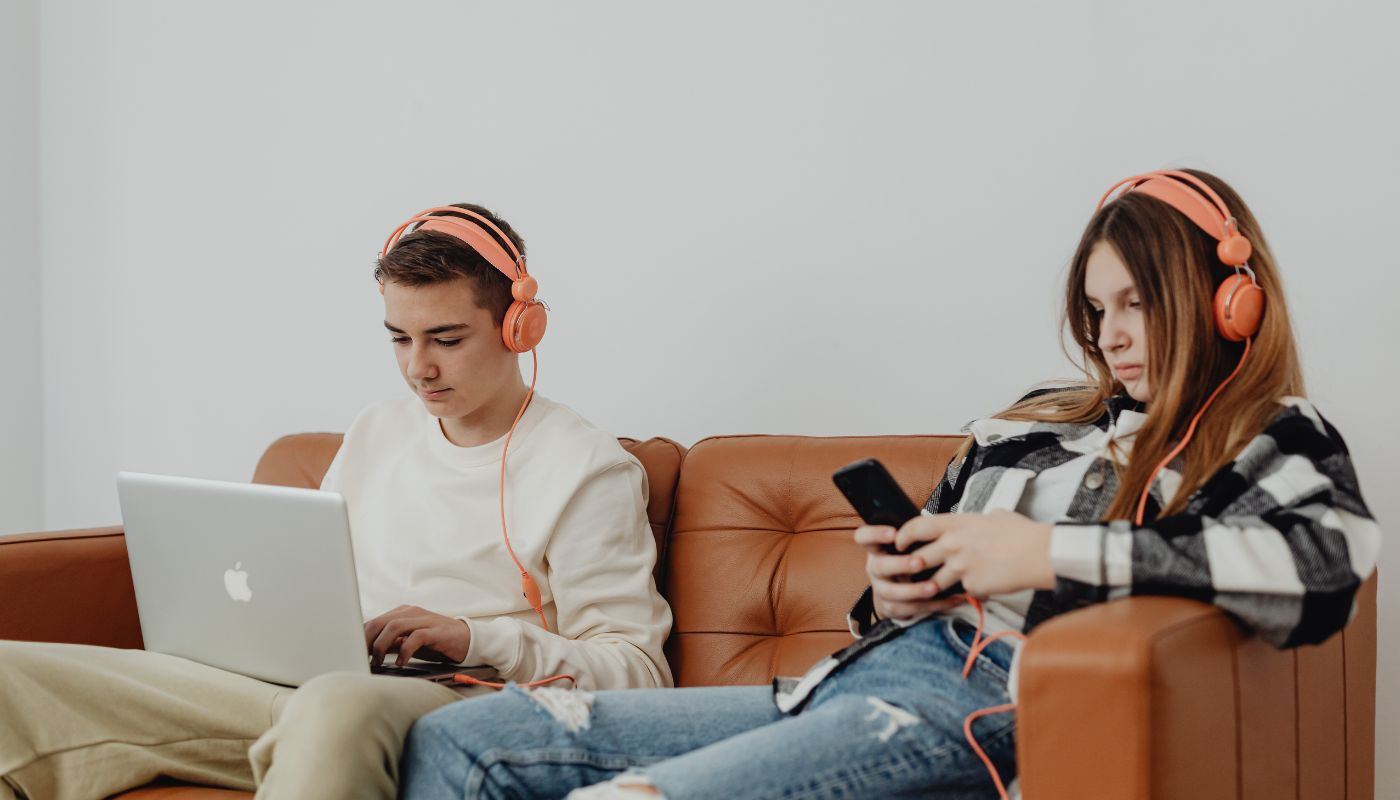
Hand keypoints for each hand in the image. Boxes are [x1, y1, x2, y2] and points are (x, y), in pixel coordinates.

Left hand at [363, 605, 471, 666]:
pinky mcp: (436, 631)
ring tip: (379, 661)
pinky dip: (405, 650)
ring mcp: (424, 620)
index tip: (352, 653)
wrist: (466, 639)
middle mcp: (411, 613)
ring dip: (382, 645)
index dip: (360, 637)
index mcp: (402, 613)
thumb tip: (367, 653)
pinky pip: (416, 637)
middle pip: (380, 622)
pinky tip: (401, 663)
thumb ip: (391, 644)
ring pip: (394, 627)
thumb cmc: (435, 642)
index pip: (374, 621)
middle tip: (362, 659)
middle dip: (367, 641)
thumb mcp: (409, 642)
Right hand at [856, 524, 968, 620]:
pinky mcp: (891, 607)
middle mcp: (875, 568)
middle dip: (900, 565)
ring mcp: (881, 588)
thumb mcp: (904, 545)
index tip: (894, 533)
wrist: (897, 591)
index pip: (864, 537)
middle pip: (879, 566)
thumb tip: (934, 523)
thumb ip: (912, 535)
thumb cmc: (907, 558)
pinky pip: (909, 608)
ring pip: (892, 592)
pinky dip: (932, 605)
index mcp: (877, 548)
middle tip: (919, 562)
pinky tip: (950, 599)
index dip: (875, 534)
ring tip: (934, 587)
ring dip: (914, 590)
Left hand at [894, 510, 1055, 599]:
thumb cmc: (1021, 533)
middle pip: (918, 558)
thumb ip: (974, 521)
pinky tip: (980, 587)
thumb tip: (971, 522)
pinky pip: (962, 592)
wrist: (1040, 554)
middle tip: (912, 571)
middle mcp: (953, 544)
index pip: (916, 528)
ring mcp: (961, 567)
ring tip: (940, 586)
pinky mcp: (972, 585)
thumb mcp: (992, 516)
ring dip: (935, 586)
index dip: (902, 536)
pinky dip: (967, 592)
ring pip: (935, 582)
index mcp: (956, 523)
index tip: (899, 543)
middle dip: (913, 567)